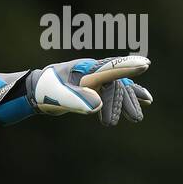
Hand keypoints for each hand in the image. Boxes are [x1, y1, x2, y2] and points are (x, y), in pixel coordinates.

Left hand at [0, 55, 151, 126]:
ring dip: (128, 102)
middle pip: (117, 83)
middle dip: (126, 101)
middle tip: (135, 119)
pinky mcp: (95, 87)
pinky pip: (116, 90)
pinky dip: (128, 97)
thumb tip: (98, 106)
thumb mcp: (59, 97)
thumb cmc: (47, 91)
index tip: (144, 64)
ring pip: (118, 88)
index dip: (127, 67)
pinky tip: (143, 102)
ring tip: (138, 117)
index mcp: (86, 70)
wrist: (38, 90)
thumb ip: (77, 99)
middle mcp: (95, 71)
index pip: (110, 68)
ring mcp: (96, 79)